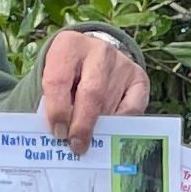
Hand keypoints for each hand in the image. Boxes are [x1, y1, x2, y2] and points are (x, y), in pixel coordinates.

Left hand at [36, 24, 149, 148]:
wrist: (94, 56)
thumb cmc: (68, 73)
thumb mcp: (53, 78)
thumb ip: (51, 101)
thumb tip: (59, 134)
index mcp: (68, 45)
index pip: (59, 81)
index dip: (57, 110)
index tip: (58, 132)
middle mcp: (98, 50)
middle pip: (91, 93)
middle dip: (83, 125)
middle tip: (77, 145)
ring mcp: (121, 62)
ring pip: (110, 104)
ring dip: (99, 127)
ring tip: (89, 138)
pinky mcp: (139, 77)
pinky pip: (132, 109)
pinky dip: (120, 123)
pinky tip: (108, 128)